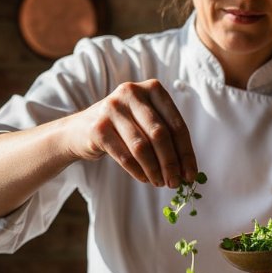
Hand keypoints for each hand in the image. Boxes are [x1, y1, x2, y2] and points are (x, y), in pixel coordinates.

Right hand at [66, 80, 196, 187]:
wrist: (80, 129)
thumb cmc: (123, 128)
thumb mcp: (147, 123)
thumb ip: (167, 139)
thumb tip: (188, 170)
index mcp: (152, 88)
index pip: (176, 124)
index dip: (186, 153)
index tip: (191, 174)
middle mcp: (132, 93)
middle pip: (160, 134)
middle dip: (171, 163)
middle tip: (176, 183)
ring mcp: (112, 108)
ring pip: (142, 146)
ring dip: (154, 170)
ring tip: (160, 183)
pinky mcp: (98, 127)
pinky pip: (124, 155)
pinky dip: (138, 171)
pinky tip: (145, 179)